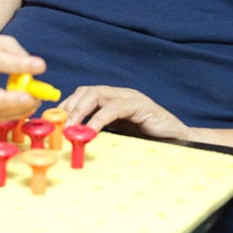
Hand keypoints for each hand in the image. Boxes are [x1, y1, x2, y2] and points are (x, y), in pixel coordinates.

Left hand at [59, 86, 191, 141]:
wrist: (180, 142)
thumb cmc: (148, 141)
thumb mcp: (118, 136)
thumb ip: (99, 133)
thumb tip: (73, 141)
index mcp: (112, 100)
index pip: (82, 95)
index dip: (66, 106)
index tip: (52, 121)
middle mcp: (119, 94)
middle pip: (86, 91)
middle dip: (69, 106)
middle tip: (57, 125)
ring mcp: (130, 97)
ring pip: (97, 94)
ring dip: (79, 111)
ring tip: (70, 128)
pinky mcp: (140, 105)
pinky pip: (114, 107)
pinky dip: (99, 118)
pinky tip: (90, 130)